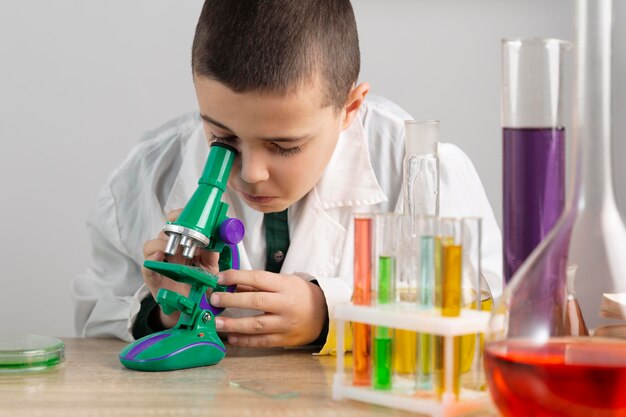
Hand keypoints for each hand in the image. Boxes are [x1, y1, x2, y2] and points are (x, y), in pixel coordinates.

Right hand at [142, 208, 218, 327]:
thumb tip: (216, 237)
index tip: (189, 213)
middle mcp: (169, 250)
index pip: (178, 223)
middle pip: (165, 231)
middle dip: (173, 227)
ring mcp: (159, 263)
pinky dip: (152, 258)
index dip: (181, 215)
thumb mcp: (210, 268)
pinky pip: (147, 265)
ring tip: (174, 247)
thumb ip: (212, 253)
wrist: (188, 309)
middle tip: (184, 231)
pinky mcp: (152, 277)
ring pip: (152, 244)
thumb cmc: (198, 285)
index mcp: (183, 245)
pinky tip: (160, 256)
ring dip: (162, 242)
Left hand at [210, 270, 327, 347]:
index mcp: (284, 285)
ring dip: (234, 325)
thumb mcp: (283, 282)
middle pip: (255, 301)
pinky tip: (232, 338)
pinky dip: (246, 341)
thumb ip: (257, 284)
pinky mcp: (285, 339)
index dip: (237, 277)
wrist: (325, 313)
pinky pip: (262, 341)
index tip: (219, 278)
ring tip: (217, 323)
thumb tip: (231, 284)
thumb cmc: (300, 294)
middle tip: (213, 300)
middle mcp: (285, 304)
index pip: (257, 278)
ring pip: (257, 325)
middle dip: (231, 301)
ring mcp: (285, 323)